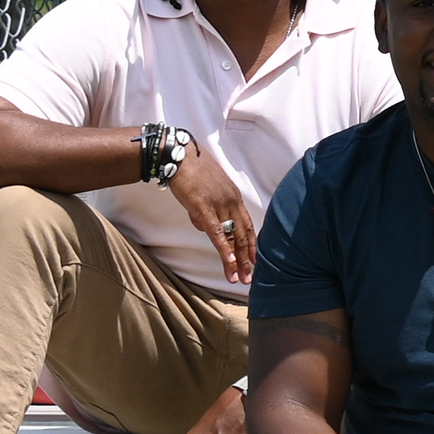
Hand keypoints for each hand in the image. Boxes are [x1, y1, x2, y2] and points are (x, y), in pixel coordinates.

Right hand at [163, 152, 255, 284]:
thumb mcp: (205, 192)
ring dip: (236, 260)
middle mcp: (232, 202)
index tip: (255, 261)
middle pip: (244, 235)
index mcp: (234, 197)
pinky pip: (217, 232)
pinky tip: (229, 262)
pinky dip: (224, 248)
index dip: (251, 245)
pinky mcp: (204, 207)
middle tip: (251, 277)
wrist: (179, 155)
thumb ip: (208, 211)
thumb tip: (206, 228)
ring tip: (239, 278)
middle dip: (247, 259)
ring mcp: (219, 205)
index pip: (248, 226)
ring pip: (232, 237)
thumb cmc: (191, 171)